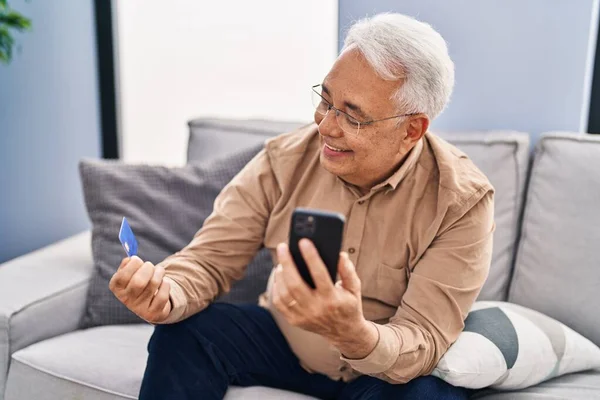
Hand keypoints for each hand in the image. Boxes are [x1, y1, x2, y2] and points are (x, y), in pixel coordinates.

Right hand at [109, 256, 171, 323]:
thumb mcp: (130, 272)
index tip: (137, 260)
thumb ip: (128, 264)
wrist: (150, 303)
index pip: (122, 276)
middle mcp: (126, 300)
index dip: (133, 264)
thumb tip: (131, 259)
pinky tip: (163, 283)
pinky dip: (166, 284)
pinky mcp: (153, 314)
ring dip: (159, 272)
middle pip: (138, 282)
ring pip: (153, 284)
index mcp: (117, 288)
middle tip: (150, 266)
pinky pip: (163, 295)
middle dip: (148, 268)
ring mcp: (139, 309)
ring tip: (159, 271)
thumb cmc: (139, 282)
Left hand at [272, 240, 378, 357]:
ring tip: (281, 261)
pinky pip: (280, 303)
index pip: (320, 274)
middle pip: (295, 284)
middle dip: (287, 262)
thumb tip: (339, 254)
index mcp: (332, 299)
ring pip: (285, 293)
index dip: (311, 256)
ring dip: (280, 274)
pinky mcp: (295, 321)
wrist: (344, 332)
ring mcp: (304, 316)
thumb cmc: (348, 304)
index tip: (304, 241)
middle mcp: (316, 309)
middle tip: (282, 246)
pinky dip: (277, 287)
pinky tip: (280, 276)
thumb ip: (348, 270)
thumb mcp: (354, 288)